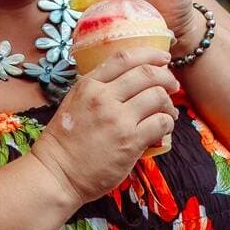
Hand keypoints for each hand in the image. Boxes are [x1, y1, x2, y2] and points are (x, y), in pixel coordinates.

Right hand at [33, 47, 179, 203]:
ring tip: (169, 112)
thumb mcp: (74, 103)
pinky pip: (161, 123)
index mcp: (89, 85)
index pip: (125, 57)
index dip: (150, 54)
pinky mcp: (130, 142)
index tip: (163, 58)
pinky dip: (167, 123)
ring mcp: (118, 119)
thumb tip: (127, 81)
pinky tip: (164, 128)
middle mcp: (104, 97)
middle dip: (167, 77)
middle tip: (173, 86)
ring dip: (169, 103)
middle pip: (147, 74)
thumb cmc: (64, 142)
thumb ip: (97, 89)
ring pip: (158, 96)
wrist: (56, 174)